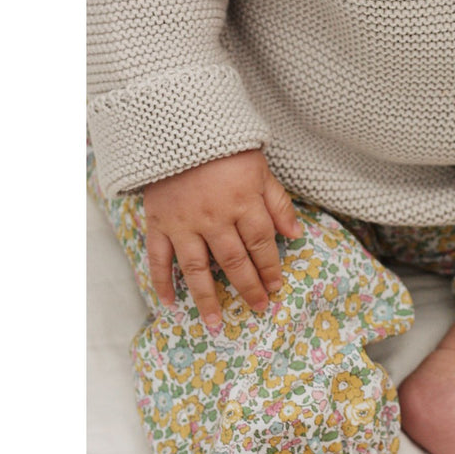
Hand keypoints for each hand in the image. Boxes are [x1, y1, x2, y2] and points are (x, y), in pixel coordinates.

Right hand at [143, 150, 301, 330]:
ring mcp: (184, 223)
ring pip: (197, 269)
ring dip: (208, 299)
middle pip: (235, 260)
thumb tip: (295, 235)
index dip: (270, 266)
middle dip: (248, 287)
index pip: (261, 243)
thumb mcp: (260, 170)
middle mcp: (214, 217)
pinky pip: (159, 258)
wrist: (178, 129)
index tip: (276, 286)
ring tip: (217, 323)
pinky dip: (162, 282)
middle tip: (258, 308)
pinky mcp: (159, 223)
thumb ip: (277, 203)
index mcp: (243, 202)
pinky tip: (170, 303)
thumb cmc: (225, 151)